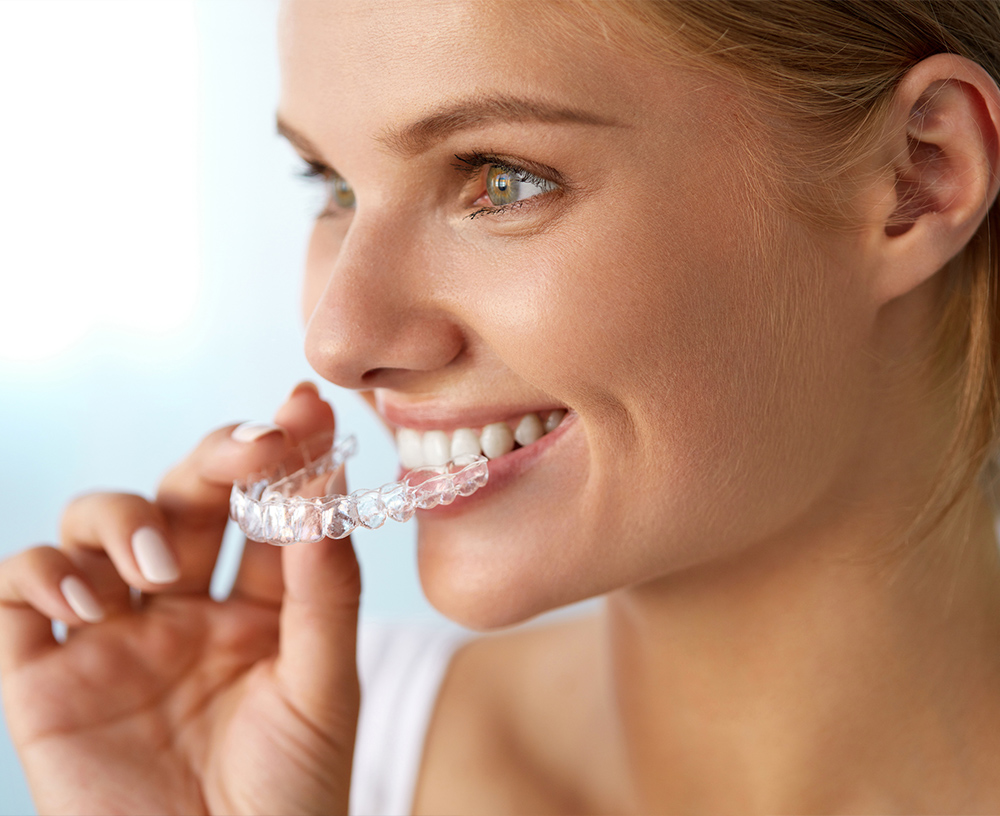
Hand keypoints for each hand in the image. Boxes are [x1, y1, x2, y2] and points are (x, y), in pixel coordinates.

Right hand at [0, 384, 360, 815]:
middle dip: (216, 457)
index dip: (284, 452)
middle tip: (252, 453)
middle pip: (184, 494)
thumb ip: (324, 590)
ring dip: (126, 520)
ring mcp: (111, 638)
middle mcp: (181, 609)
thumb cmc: (290, 798)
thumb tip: (326, 489)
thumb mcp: (325, 688)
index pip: (264, 507)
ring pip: (94, 524)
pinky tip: (90, 598)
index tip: (307, 406)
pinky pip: (18, 593)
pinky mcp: (45, 678)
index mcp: (254, 608)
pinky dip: (42, 572)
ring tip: (162, 572)